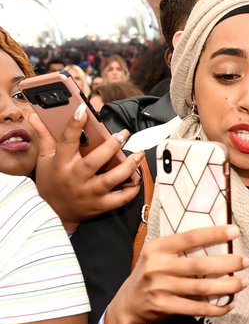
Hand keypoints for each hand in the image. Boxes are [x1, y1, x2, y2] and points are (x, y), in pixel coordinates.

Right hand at [31, 105, 141, 229]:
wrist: (51, 213)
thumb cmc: (51, 182)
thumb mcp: (45, 159)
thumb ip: (45, 136)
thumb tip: (35, 115)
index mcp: (61, 164)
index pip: (67, 141)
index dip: (74, 125)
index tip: (83, 109)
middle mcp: (75, 178)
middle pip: (95, 161)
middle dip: (111, 146)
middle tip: (124, 133)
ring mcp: (89, 193)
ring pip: (111, 179)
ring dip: (128, 167)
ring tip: (138, 154)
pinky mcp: (100, 206)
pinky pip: (120, 198)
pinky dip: (132, 189)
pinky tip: (138, 177)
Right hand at [108, 225, 248, 323]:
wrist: (127, 305)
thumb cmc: (151, 275)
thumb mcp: (158, 256)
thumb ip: (180, 250)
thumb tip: (219, 242)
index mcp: (158, 247)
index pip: (190, 237)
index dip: (214, 233)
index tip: (235, 231)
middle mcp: (158, 266)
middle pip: (200, 265)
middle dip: (227, 263)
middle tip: (246, 262)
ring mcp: (160, 287)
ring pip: (201, 287)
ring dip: (226, 286)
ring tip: (243, 283)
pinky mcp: (163, 306)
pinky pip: (196, 308)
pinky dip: (215, 308)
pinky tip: (228, 305)